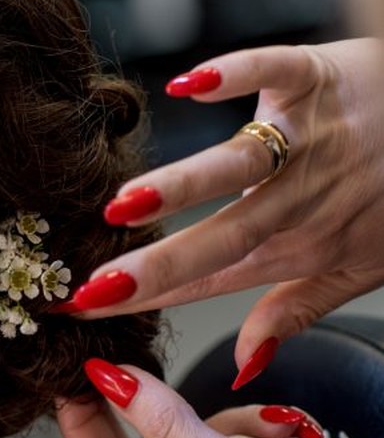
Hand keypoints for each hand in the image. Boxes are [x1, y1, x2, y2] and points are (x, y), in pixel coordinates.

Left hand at [56, 362, 383, 437]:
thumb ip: (171, 427)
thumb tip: (114, 384)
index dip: (82, 428)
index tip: (67, 382)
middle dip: (149, 413)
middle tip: (117, 369)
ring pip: (197, 437)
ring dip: (232, 423)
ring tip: (278, 435)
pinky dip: (260, 429)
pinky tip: (293, 437)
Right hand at [75, 39, 383, 371]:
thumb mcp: (359, 270)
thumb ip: (293, 311)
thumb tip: (243, 364)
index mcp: (298, 247)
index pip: (211, 283)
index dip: (148, 300)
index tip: (82, 312)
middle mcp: (300, 201)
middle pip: (220, 239)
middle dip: (152, 267)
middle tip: (91, 287)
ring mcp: (309, 140)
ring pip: (241, 168)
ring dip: (183, 187)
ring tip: (125, 207)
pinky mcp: (319, 78)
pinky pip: (276, 74)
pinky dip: (237, 76)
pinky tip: (188, 87)